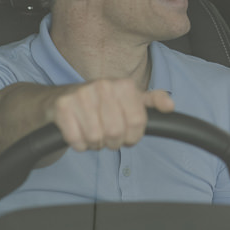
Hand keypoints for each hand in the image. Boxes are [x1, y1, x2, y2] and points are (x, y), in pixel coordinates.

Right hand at [50, 79, 175, 151]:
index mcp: (123, 84)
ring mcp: (80, 95)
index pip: (138, 123)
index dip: (133, 136)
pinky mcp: (61, 108)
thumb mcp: (129, 98)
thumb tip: (170, 106)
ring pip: (96, 139)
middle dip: (112, 141)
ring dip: (94, 143)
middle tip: (106, 135)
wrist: (59, 99)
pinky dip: (78, 144)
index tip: (126, 134)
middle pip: (116, 133)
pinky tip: (77, 132)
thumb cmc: (99, 102)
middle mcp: (102, 85)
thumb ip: (152, 101)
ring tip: (92, 132)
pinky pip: (76, 141)